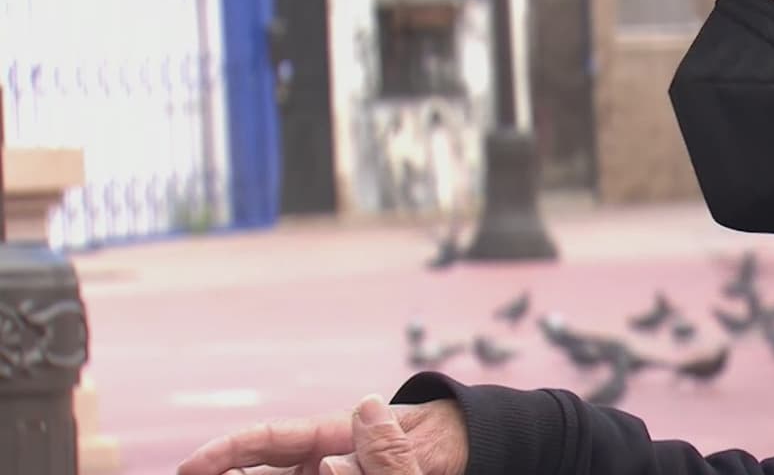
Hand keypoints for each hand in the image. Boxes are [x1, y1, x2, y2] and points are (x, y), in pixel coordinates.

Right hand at [176, 397, 467, 474]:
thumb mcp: (414, 452)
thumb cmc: (435, 450)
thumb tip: (350, 431)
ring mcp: (322, 473)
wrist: (453, 454)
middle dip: (223, 473)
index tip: (190, 466)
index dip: (228, 450)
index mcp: (334, 433)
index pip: (271, 436)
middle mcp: (319, 454)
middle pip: (259, 465)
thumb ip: (383, 449)